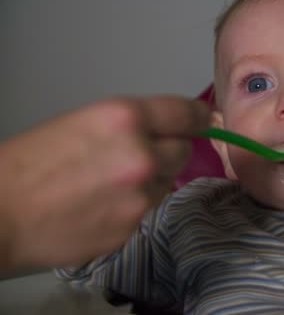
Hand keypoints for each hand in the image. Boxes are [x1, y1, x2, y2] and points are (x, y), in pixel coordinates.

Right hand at [0, 95, 208, 272]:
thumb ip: (133, 126)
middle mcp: (142, 155)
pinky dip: (133, 207)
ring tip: (108, 184)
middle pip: (183, 151)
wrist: (0, 214)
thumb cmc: (31, 161)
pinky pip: (147, 210)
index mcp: (125, 119)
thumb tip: (168, 131)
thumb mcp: (84, 122)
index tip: (206, 118)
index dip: (199, 116)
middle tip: (139, 156)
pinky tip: (101, 207)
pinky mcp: (132, 227)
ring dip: (150, 181)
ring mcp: (140, 196)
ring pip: (166, 182)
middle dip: (168, 151)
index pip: (185, 113)